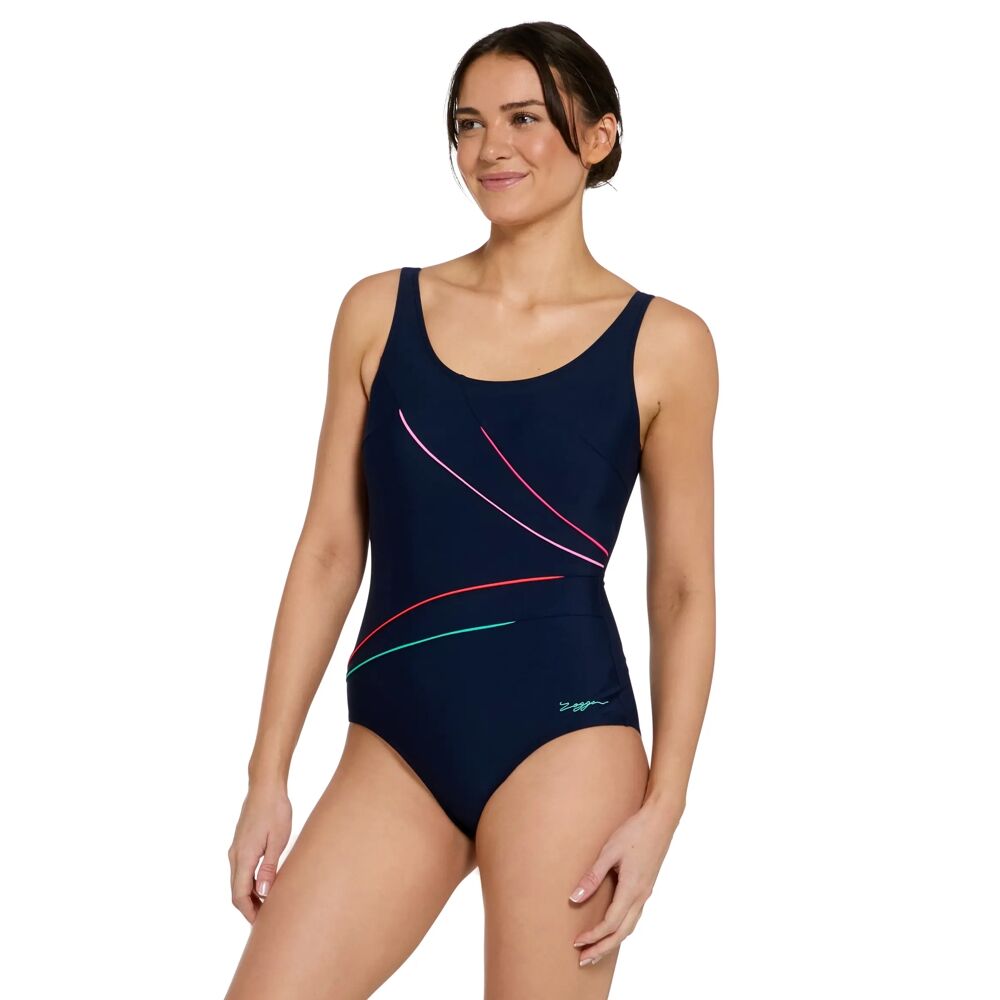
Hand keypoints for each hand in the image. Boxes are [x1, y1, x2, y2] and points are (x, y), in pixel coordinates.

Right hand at [227, 780, 292, 923]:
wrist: (265, 786)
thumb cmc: (275, 810)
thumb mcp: (277, 840)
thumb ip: (269, 868)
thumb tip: (262, 894)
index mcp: (243, 857)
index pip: (239, 895)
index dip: (249, 913)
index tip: (261, 925)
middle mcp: (235, 855)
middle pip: (237, 891)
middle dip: (250, 908)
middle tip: (268, 920)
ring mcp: (236, 849)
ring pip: (239, 881)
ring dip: (250, 896)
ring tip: (269, 905)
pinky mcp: (241, 843)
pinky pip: (241, 870)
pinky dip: (250, 883)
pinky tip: (265, 884)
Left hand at [568, 800, 681, 965]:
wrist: (661, 820)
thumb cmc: (634, 832)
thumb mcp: (609, 852)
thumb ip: (592, 877)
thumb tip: (574, 899)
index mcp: (632, 889)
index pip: (610, 923)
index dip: (593, 936)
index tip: (577, 942)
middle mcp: (641, 896)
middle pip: (621, 933)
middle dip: (602, 948)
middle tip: (584, 959)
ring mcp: (646, 893)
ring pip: (630, 927)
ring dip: (612, 941)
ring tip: (596, 950)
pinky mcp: (646, 887)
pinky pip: (634, 916)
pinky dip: (621, 929)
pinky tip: (613, 928)